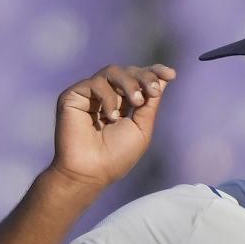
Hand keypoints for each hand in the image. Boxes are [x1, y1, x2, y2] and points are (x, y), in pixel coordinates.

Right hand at [50, 64, 176, 188]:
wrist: (91, 172)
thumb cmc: (116, 157)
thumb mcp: (142, 128)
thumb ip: (150, 103)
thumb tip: (165, 78)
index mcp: (123, 103)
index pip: (138, 78)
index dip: (154, 72)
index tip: (172, 74)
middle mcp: (106, 95)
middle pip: (128, 71)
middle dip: (144, 77)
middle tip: (153, 91)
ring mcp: (88, 95)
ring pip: (112, 71)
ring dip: (129, 83)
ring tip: (136, 102)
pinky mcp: (72, 96)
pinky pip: (95, 83)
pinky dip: (108, 98)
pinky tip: (111, 117)